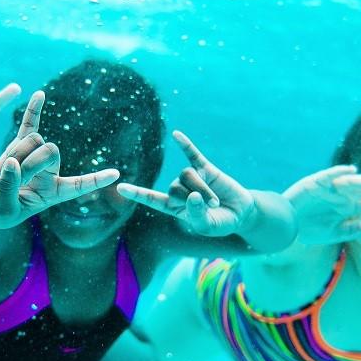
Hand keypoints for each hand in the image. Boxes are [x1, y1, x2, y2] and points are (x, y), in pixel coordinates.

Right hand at [0, 91, 119, 227]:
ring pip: (35, 139)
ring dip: (18, 151)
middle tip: (14, 177)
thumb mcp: (3, 210)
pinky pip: (29, 123)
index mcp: (54, 193)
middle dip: (31, 161)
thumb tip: (13, 162)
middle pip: (52, 151)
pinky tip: (40, 94)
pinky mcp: (20, 144)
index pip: (79, 185)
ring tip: (6, 170)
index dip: (96, 180)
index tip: (116, 174)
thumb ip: (9, 189)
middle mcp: (50, 172)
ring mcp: (36, 156)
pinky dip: (34, 109)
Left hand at [116, 132, 258, 236]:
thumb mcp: (208, 226)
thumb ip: (197, 215)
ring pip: (187, 176)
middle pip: (175, 187)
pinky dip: (185, 145)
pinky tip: (176, 134)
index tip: (120, 187)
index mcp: (174, 207)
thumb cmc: (221, 222)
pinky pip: (192, 154)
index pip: (152, 199)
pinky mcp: (205, 168)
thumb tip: (192, 195)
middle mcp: (179, 190)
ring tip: (216, 201)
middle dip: (194, 198)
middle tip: (212, 208)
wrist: (240, 212)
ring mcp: (192, 177)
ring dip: (202, 188)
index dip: (137, 193)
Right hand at [284, 165, 360, 244]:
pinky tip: (352, 170)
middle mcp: (340, 196)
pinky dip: (340, 171)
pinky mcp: (316, 182)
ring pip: (350, 182)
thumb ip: (350, 230)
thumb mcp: (332, 234)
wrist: (287, 227)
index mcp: (345, 208)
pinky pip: (330, 174)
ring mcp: (329, 188)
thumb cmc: (309, 231)